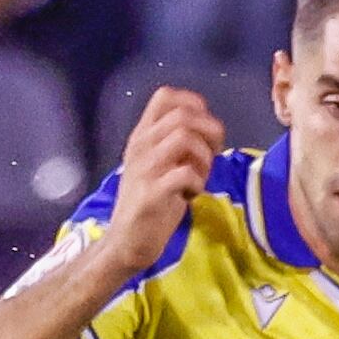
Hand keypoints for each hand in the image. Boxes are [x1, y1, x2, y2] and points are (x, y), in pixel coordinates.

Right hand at [103, 86, 228, 261]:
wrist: (127, 242)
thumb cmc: (149, 202)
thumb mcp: (158, 165)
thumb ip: (175, 144)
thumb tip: (208, 131)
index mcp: (142, 135)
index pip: (165, 96)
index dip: (194, 103)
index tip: (205, 129)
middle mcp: (141, 146)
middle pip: (182, 115)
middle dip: (209, 131)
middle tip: (211, 156)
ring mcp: (144, 168)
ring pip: (184, 138)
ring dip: (204, 157)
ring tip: (200, 176)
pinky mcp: (152, 193)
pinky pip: (185, 173)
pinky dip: (198, 182)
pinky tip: (191, 195)